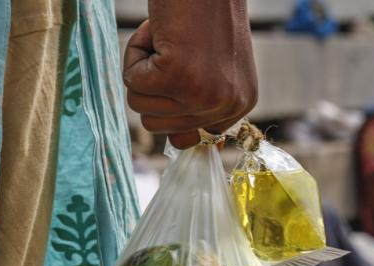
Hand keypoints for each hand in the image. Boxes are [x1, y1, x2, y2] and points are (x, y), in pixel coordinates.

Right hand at [122, 0, 257, 148]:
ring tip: (168, 40)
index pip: (194, 137)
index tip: (175, 81)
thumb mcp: (212, 68)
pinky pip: (132, 83)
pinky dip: (134, 54)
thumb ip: (198, 105)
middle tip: (173, 50)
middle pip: (159, 127)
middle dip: (153, 86)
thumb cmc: (203, 13)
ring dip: (142, 69)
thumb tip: (182, 143)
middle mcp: (227, 106)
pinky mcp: (178, 78)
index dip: (173, 108)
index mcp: (241, 105)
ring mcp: (204, 95)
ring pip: (140, 106)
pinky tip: (158, 33)